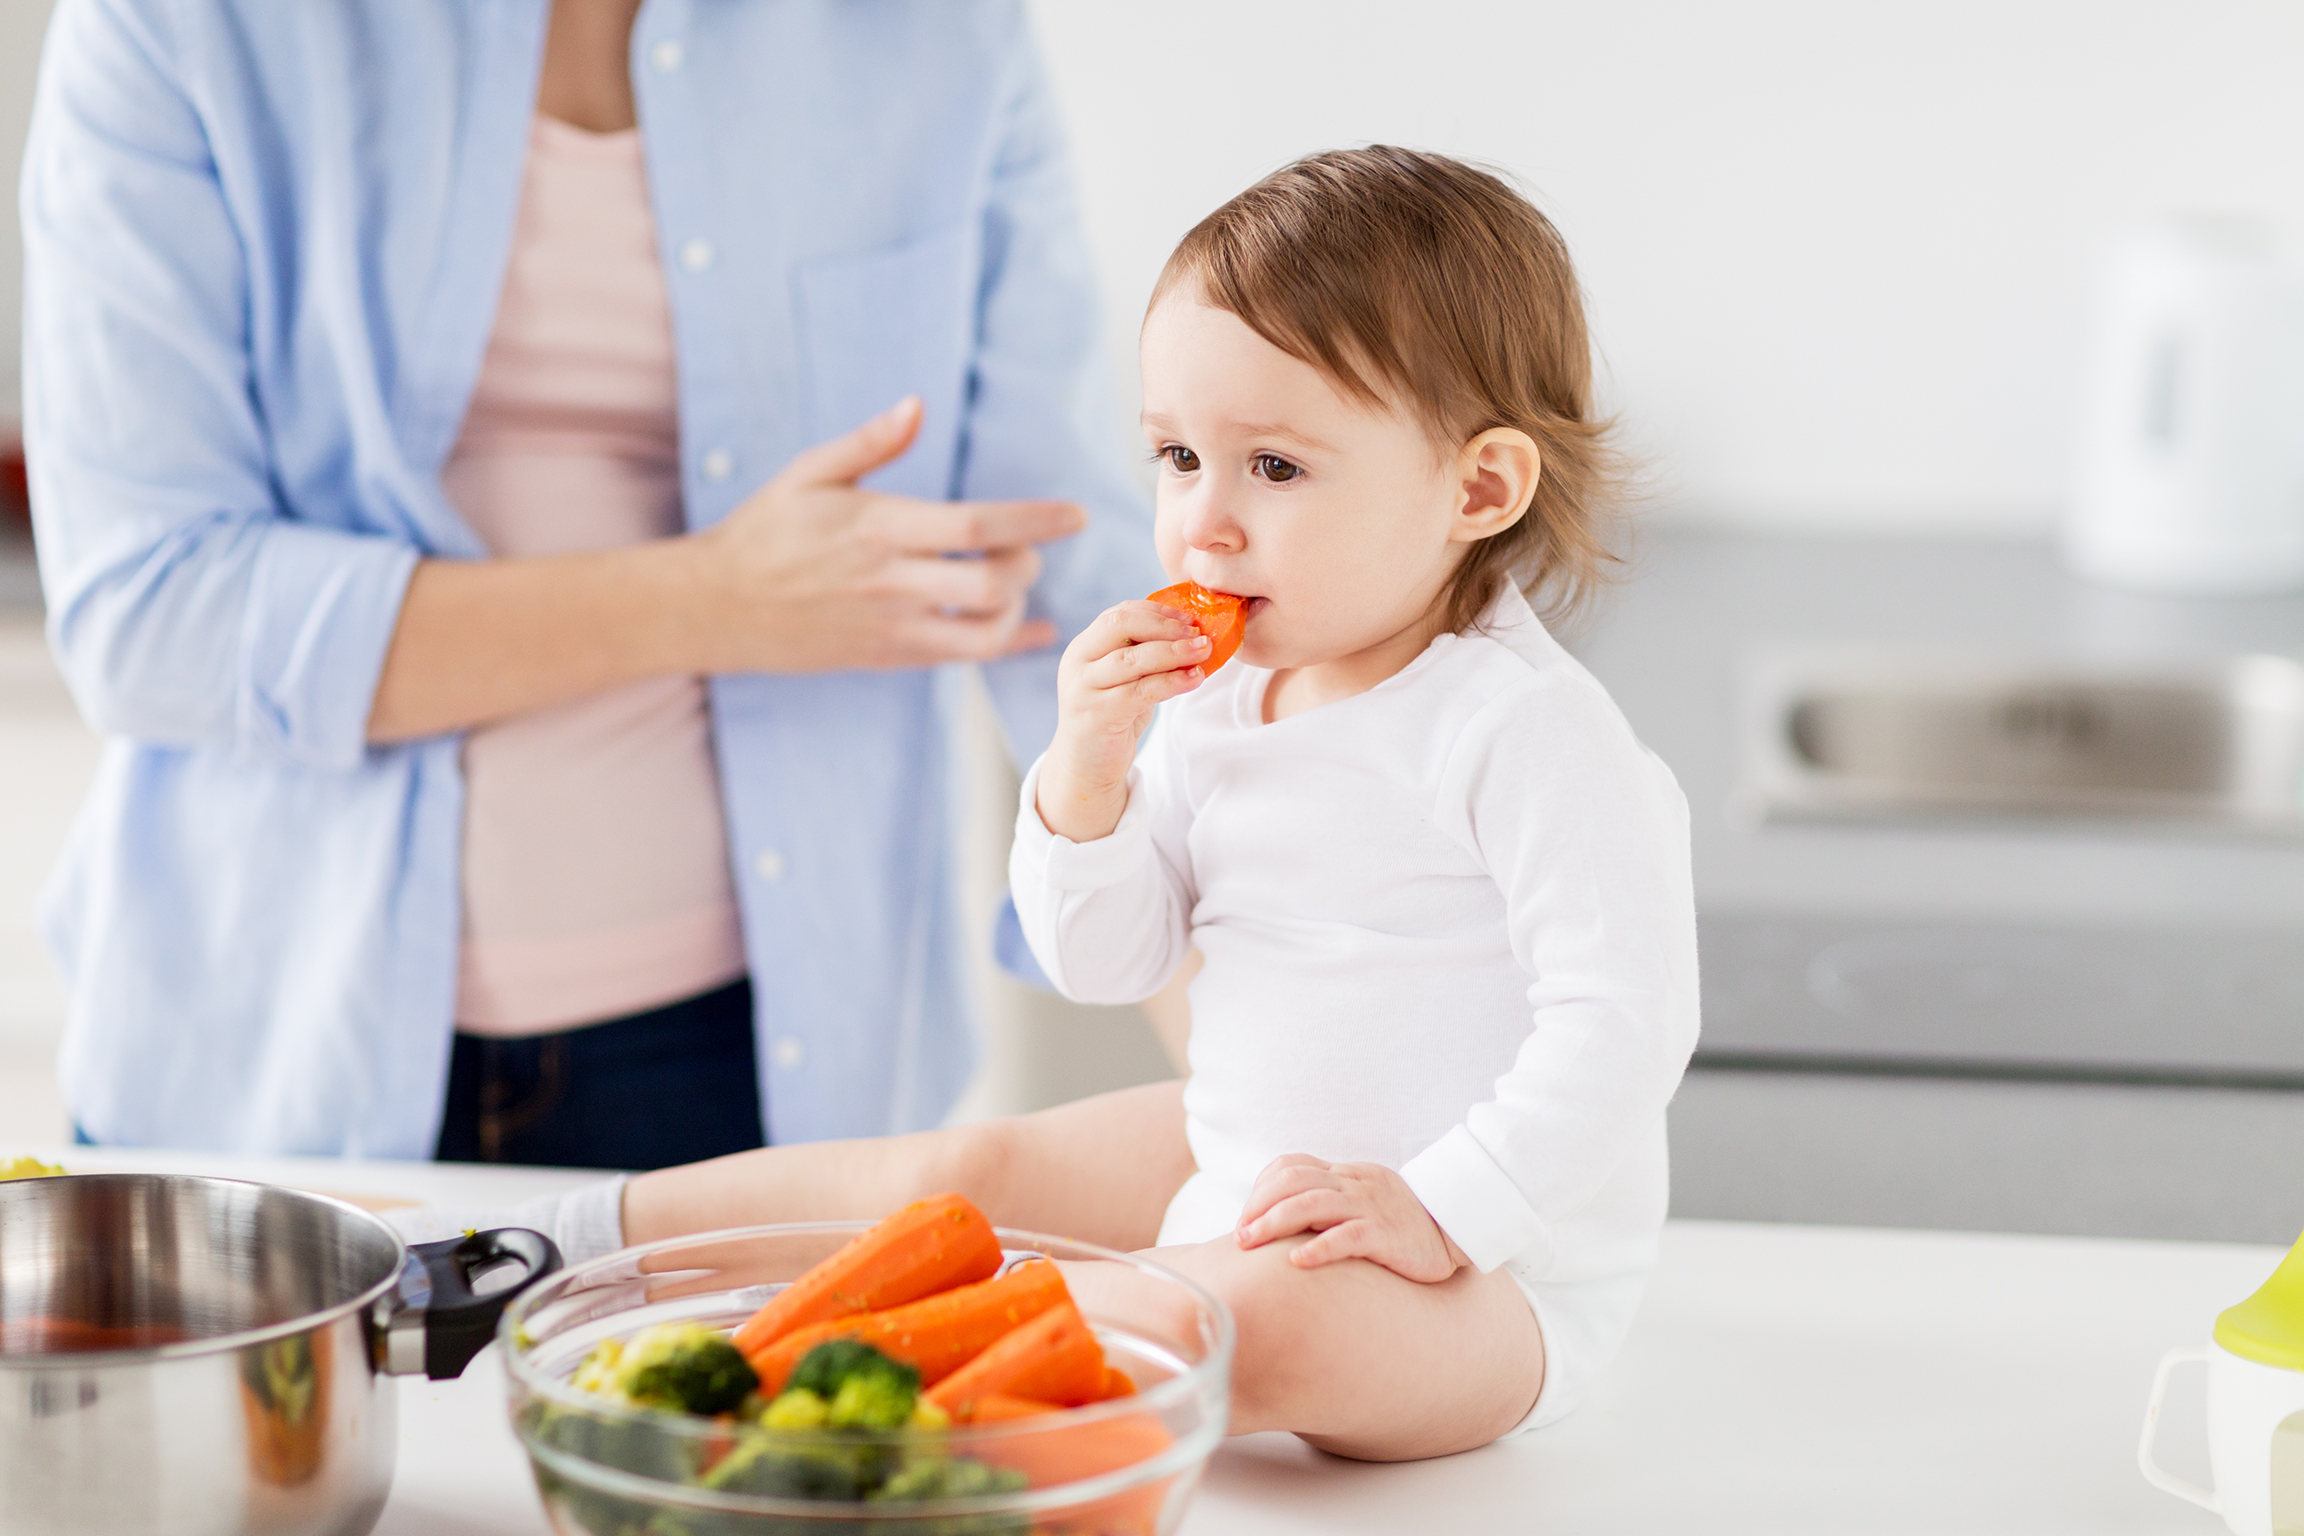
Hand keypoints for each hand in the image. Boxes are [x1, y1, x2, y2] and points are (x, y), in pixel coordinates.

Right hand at [687, 397, 1085, 672]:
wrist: (718, 605)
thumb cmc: (766, 530)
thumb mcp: (810, 474)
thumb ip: (871, 443)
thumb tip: (917, 406)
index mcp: (879, 526)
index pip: (975, 525)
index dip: (1034, 521)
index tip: (1075, 515)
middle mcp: (891, 581)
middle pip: (990, 584)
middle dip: (1026, 566)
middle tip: (1026, 552)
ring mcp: (891, 626)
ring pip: (982, 633)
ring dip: (1015, 611)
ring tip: (1011, 587)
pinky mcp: (887, 656)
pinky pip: (961, 659)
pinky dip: (1005, 645)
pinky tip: (1028, 630)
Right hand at [1031, 599, 1209, 842]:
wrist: (1086, 765)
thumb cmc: (1112, 718)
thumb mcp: (1125, 680)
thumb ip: (1145, 656)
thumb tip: (1193, 634)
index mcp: (1084, 647)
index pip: (1120, 613)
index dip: (1157, 611)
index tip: (1190, 617)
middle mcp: (1078, 662)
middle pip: (1121, 625)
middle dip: (1165, 625)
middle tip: (1199, 632)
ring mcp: (1083, 688)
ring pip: (1132, 658)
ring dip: (1173, 651)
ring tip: (1204, 650)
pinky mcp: (1095, 715)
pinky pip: (1139, 692)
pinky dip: (1170, 682)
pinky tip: (1193, 678)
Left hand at [1235, 1155, 1469, 1282]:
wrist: (1453, 1230)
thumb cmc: (1400, 1223)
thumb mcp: (1361, 1200)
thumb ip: (1327, 1202)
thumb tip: (1278, 1220)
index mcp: (1345, 1174)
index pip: (1291, 1166)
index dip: (1261, 1189)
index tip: (1245, 1219)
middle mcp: (1353, 1185)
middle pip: (1292, 1182)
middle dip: (1257, 1207)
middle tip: (1238, 1237)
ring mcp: (1369, 1207)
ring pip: (1311, 1204)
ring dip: (1273, 1223)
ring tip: (1249, 1243)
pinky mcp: (1386, 1235)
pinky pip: (1347, 1236)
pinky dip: (1318, 1248)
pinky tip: (1297, 1261)